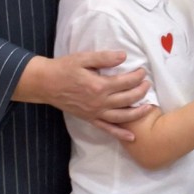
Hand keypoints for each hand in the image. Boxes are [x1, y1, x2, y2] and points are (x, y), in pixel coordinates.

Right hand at [15, 52, 151, 140]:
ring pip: (122, 116)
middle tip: (147, 84)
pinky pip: (107, 129)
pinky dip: (120, 134)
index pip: (126, 82)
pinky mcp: (89, 119)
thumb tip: (124, 56)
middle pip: (128, 99)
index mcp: (99, 85)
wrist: (45, 83)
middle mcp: (99, 102)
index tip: (143, 71)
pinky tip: (131, 137)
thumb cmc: (64, 68)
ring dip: (138, 112)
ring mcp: (95, 113)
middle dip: (141, 91)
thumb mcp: (83, 58)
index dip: (138, 76)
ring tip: (149, 107)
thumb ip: (104, 58)